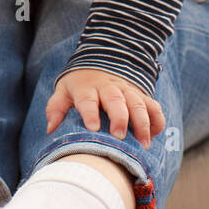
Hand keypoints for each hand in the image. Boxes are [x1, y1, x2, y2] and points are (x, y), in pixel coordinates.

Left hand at [45, 68, 164, 148]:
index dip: (90, 112)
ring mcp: (127, 90)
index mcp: (87, 88)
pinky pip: (153, 106)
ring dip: (142, 122)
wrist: (99, 65)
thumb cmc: (79, 86)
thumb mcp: (63, 92)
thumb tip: (51, 128)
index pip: (88, 99)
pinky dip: (156, 120)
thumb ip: (56, 108)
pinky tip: (154, 136)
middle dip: (120, 117)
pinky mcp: (141, 95)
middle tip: (120, 136)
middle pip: (116, 100)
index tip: (93, 128)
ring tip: (144, 143)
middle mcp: (109, 87)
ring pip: (138, 103)